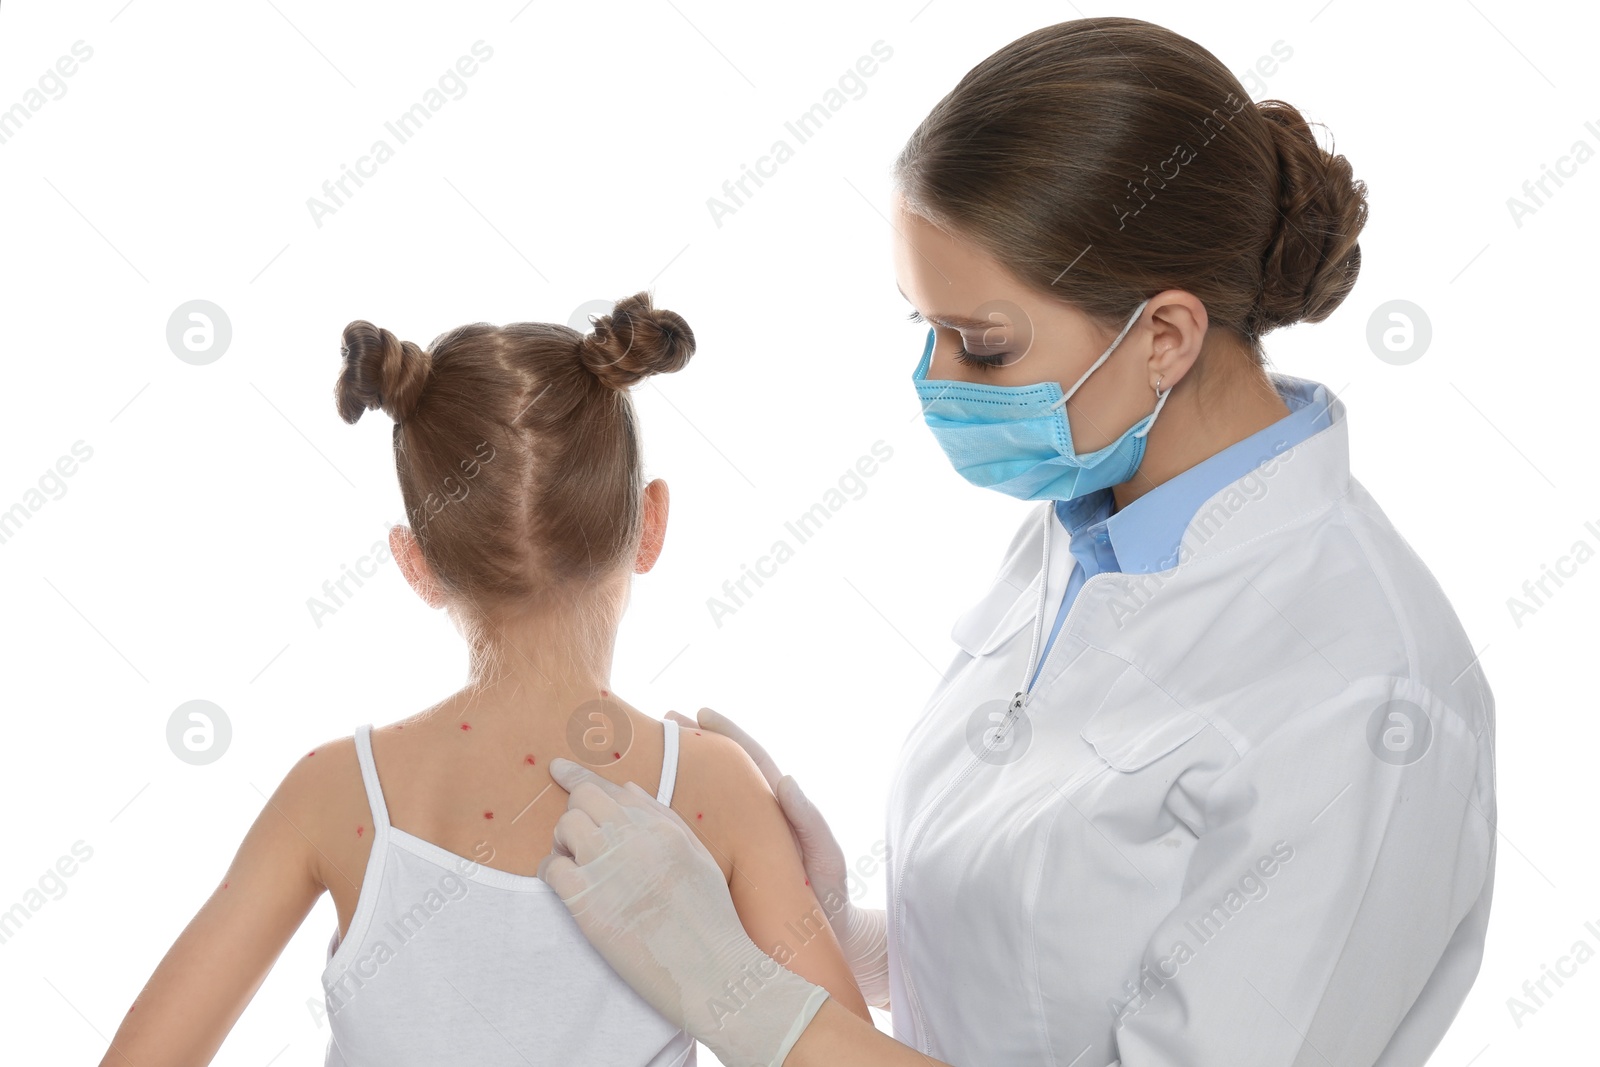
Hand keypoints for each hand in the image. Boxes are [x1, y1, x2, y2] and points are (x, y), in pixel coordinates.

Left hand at [537, 757, 829, 1066]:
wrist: (713, 971)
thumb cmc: (711, 921)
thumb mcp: (698, 858)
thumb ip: (663, 820)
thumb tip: (627, 789)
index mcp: (663, 826)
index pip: (612, 786)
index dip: (578, 775)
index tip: (558, 769)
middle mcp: (635, 838)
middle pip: (583, 800)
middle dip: (575, 813)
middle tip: (580, 841)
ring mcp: (610, 867)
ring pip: (565, 828)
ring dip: (564, 843)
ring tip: (579, 866)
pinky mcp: (588, 902)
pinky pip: (552, 868)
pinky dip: (553, 872)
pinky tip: (567, 888)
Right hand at [666, 708, 889, 1009]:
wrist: (823, 950)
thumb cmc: (830, 901)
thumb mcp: (826, 859)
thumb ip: (809, 821)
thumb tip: (787, 780)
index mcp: (775, 812)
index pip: (749, 761)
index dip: (726, 735)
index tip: (700, 713)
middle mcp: (750, 824)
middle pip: (716, 775)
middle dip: (688, 747)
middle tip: (656, 725)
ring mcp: (732, 847)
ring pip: (698, 805)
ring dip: (672, 779)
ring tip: (640, 757)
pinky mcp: (717, 873)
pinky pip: (690, 843)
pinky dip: (667, 824)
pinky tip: (640, 816)